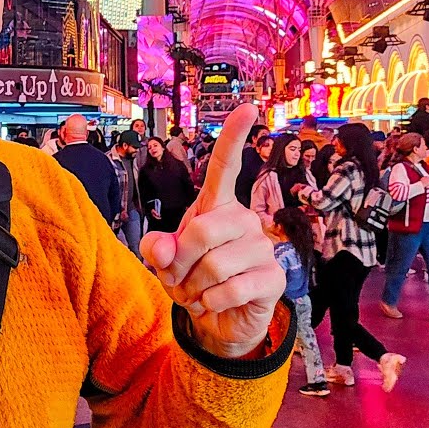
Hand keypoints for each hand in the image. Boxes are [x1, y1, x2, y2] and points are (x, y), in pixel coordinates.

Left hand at [140, 105, 284, 358]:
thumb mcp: (162, 261)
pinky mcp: (273, 278)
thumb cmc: (190, 278)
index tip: (247, 106)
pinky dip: (210, 303)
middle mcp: (244, 219)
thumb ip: (155, 248)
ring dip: (192, 288)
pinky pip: (231, 289)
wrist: (217, 320)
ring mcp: (262, 247)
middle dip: (177, 263)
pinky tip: (214, 304)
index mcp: (217, 206)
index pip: (226, 166)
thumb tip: (162, 249)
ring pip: (214, 265)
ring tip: (196, 293)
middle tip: (175, 279)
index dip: (234, 137)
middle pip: (202, 230)